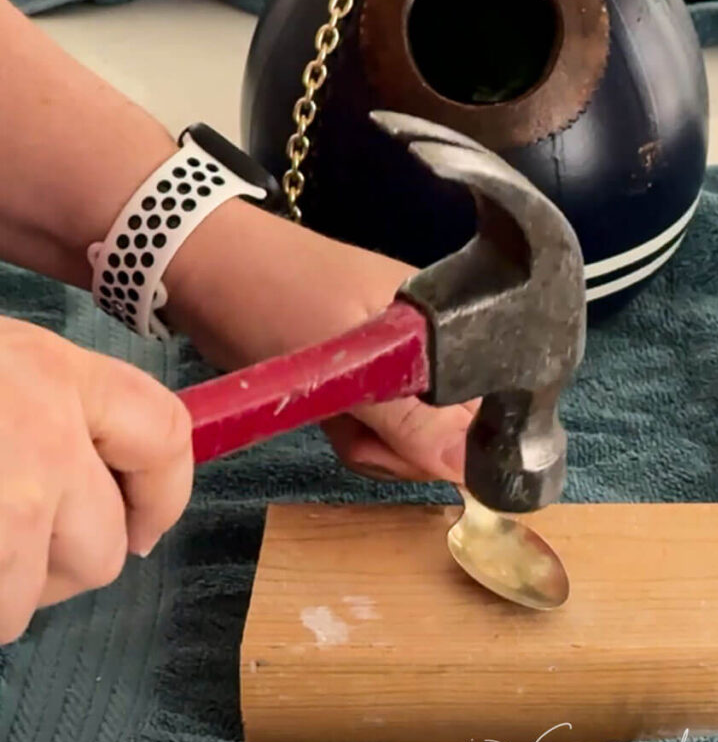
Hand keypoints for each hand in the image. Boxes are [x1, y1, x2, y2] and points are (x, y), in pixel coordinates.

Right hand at [0, 317, 192, 643]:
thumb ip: (55, 415)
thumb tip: (110, 503)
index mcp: (57, 372)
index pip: (168, 436)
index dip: (164, 495)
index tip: (139, 529)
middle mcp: (43, 430)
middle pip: (105, 547)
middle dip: (60, 562)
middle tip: (10, 541)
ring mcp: (7, 495)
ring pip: (37, 594)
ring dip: (5, 590)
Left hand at [165, 200, 474, 482]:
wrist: (207, 271)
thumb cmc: (278, 298)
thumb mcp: (347, 364)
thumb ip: (411, 420)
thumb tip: (471, 469)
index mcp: (447, 325)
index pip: (486, 407)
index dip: (454, 443)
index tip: (407, 447)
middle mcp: (433, 347)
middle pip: (453, 433)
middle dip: (405, 448)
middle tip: (360, 428)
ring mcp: (398, 367)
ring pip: (414, 440)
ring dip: (374, 446)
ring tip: (337, 416)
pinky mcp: (365, 383)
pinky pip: (381, 433)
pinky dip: (355, 438)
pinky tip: (330, 418)